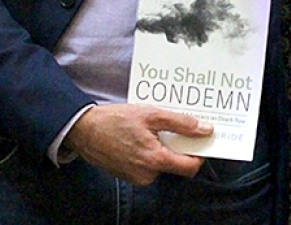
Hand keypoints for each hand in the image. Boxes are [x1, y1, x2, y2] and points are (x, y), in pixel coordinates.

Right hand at [64, 103, 212, 184]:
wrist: (85, 130)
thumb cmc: (116, 120)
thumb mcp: (151, 114)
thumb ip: (180, 123)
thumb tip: (205, 129)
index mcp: (155, 160)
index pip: (190, 168)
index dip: (200, 154)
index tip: (203, 139)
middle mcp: (147, 174)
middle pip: (176, 164)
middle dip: (179, 146)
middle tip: (176, 125)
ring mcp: (136, 177)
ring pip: (161, 163)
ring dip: (163, 146)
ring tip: (153, 127)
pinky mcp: (128, 174)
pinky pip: (148, 164)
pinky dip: (150, 151)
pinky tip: (142, 135)